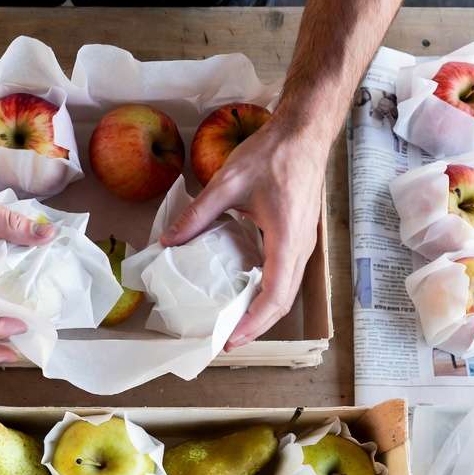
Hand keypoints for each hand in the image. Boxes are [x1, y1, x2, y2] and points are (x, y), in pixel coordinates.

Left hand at [159, 115, 330, 350]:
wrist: (303, 133)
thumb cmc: (272, 154)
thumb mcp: (227, 183)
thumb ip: (198, 215)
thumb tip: (169, 242)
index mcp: (286, 238)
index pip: (275, 295)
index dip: (253, 323)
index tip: (230, 339)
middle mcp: (301, 247)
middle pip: (283, 301)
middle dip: (256, 326)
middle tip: (226, 341)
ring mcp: (304, 243)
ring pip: (287, 290)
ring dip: (262, 311)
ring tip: (235, 324)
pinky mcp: (299, 237)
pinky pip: (286, 274)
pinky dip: (267, 292)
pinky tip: (245, 292)